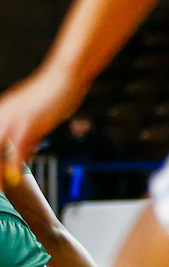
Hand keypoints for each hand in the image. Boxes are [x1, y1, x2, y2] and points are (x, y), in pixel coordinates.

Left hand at [0, 64, 87, 186]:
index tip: (0, 176)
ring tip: (2, 189)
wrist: (64, 77)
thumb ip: (25, 134)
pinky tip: (15, 178)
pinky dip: (15, 167)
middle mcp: (0, 117)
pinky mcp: (26, 126)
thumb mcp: (34, 115)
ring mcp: (11, 121)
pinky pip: (17, 151)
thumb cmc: (52, 93)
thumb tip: (23, 153)